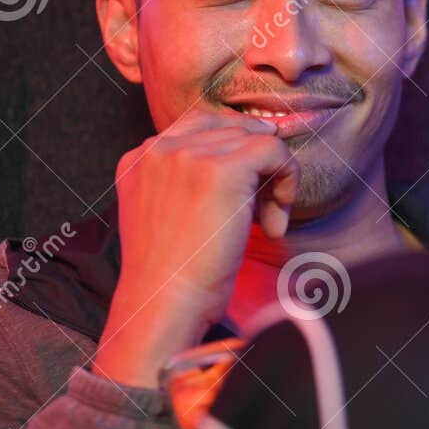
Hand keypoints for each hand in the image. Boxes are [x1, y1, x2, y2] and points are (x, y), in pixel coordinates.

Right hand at [92, 107, 299, 387]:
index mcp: (140, 159)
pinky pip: (274, 150)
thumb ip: (184, 183)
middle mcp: (159, 149)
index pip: (200, 125)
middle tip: (261, 213)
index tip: (253, 183)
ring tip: (266, 225)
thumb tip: (244, 164)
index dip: (236, 148)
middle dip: (256, 168)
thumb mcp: (164, 216)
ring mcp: (188, 155)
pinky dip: (288, 181)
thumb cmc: (171, 276)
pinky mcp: (221, 169)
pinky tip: (275, 223)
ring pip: (256, 140)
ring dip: (273, 182)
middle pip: (232, 130)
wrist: (164, 304)